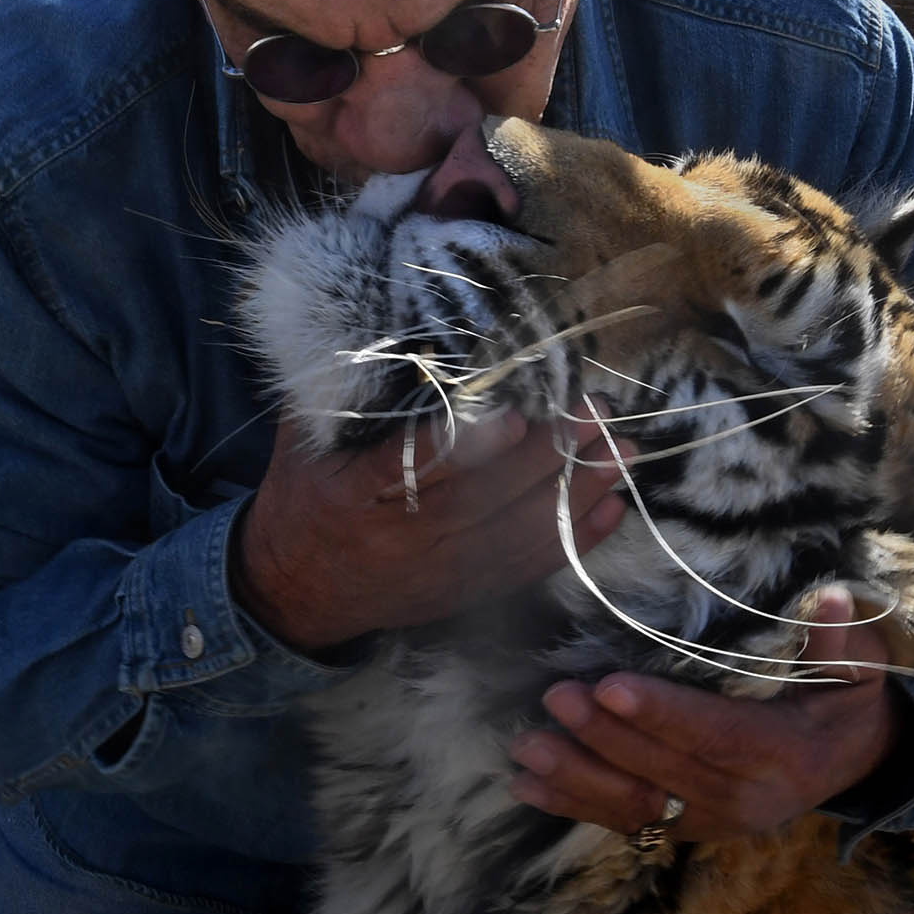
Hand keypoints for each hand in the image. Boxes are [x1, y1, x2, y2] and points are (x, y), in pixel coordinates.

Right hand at [235, 404, 633, 654]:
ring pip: (516, 533)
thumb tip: (401, 320)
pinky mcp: (463, 593)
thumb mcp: (306, 433)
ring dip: (574, 493)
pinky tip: (611, 508)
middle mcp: (400, 537)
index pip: (412, 468)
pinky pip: (527, 568)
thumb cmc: (305, 489)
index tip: (510, 416)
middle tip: (595, 412)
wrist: (295, 587)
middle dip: (546, 455)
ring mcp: (437, 570)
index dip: (464, 445)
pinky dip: (573, 540)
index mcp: (354, 492)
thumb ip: (347, 386)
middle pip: (483, 499)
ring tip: (619, 453)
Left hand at [506, 587, 913, 841]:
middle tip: (554, 699)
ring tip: (524, 749)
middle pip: (662, 770)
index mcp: (781, 754)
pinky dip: (574, 805)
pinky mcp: (687, 829)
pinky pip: (626, 822)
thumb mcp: (858, 671)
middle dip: (603, 737)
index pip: (713, 734)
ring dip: (575, 778)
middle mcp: (743, 799)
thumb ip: (839, 639)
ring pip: (635, 805)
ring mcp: (711, 820)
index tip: (608, 686)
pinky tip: (527, 786)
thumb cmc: (845, 702)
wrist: (851, 765)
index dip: (660, 713)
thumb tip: (829, 597)